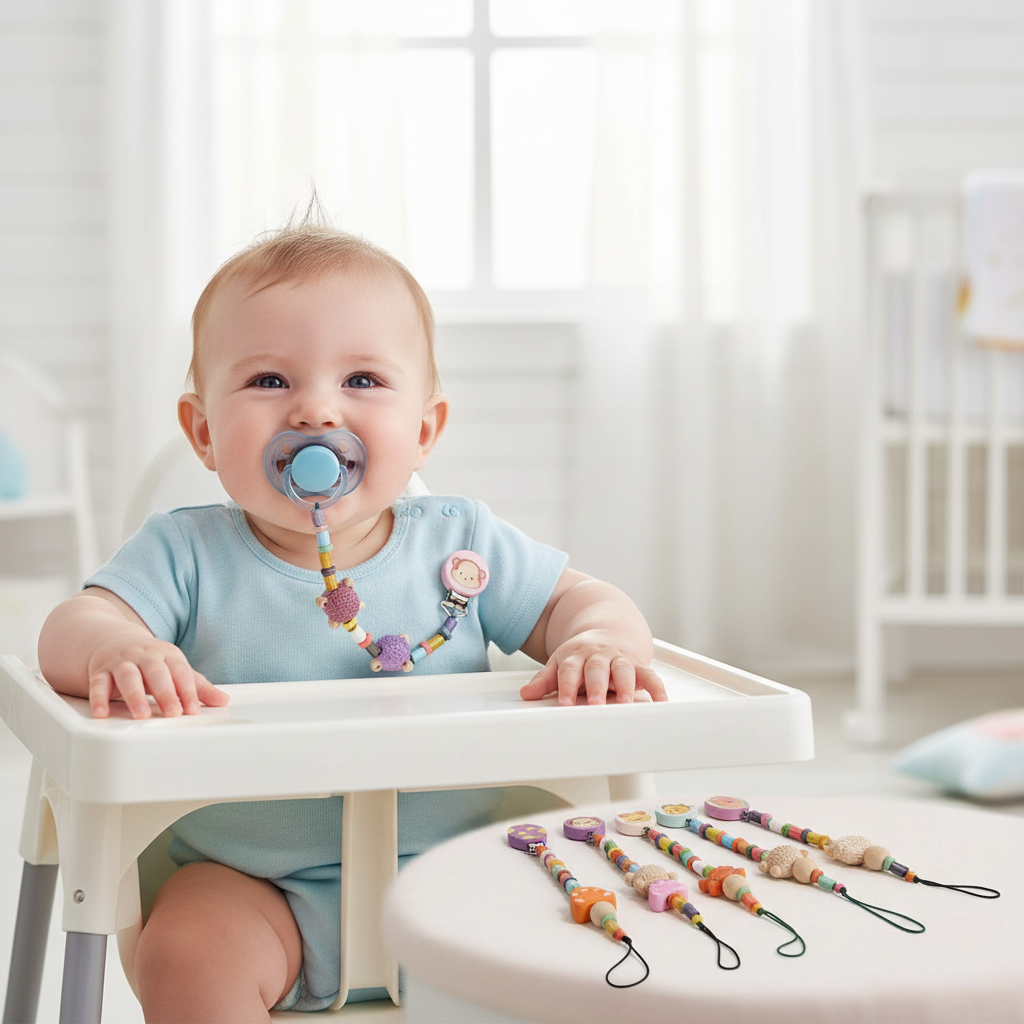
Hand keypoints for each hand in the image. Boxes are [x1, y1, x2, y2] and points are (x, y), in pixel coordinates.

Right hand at [86, 634, 229, 719]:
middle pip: (156, 673)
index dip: (188, 691)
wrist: (114, 640)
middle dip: (165, 693)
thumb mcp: (176, 668)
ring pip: (128, 677)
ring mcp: (122, 662)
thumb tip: (223, 700)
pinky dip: (99, 698)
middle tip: (173, 713)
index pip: (180, 672)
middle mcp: (145, 656)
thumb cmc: (151, 660)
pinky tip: (102, 713)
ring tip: (141, 715)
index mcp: (167, 654)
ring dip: (134, 696)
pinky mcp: (101, 671)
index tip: (193, 710)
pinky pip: (99, 683)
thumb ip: (197, 686)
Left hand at [519, 629, 667, 706]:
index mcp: (577, 655)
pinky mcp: (637, 665)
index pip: (569, 670)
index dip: (566, 687)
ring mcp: (619, 659)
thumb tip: (526, 694)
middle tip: (595, 705)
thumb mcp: (560, 663)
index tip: (564, 704)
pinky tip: (660, 700)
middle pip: (596, 670)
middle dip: (596, 687)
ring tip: (625, 702)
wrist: (607, 633)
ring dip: (625, 686)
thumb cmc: (582, 655)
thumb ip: (545, 680)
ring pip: (623, 670)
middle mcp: (599, 656)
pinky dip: (657, 687)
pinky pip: (649, 675)